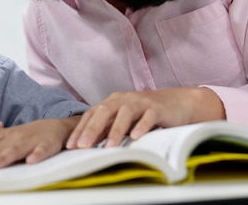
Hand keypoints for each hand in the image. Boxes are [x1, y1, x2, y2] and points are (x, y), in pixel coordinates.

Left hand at [0, 116, 79, 169]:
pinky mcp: (47, 145)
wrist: (56, 127)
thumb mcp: (8, 138)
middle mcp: (15, 137)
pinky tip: (31, 161)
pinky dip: (36, 155)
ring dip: (4, 157)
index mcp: (4, 135)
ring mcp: (30, 141)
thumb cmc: (28, 135)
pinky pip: (41, 150)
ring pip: (16, 149)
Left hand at [66, 88, 224, 148]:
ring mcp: (141, 102)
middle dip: (92, 129)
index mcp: (113, 102)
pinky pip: (148, 116)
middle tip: (82, 146)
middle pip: (104, 111)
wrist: (176, 103)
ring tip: (108, 147)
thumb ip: (107, 128)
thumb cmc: (146, 113)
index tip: (70, 145)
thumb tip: (86, 144)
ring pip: (125, 113)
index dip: (80, 129)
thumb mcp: (124, 120)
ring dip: (116, 130)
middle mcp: (124, 99)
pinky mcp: (157, 108)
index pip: (92, 114)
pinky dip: (142, 125)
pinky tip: (135, 136)